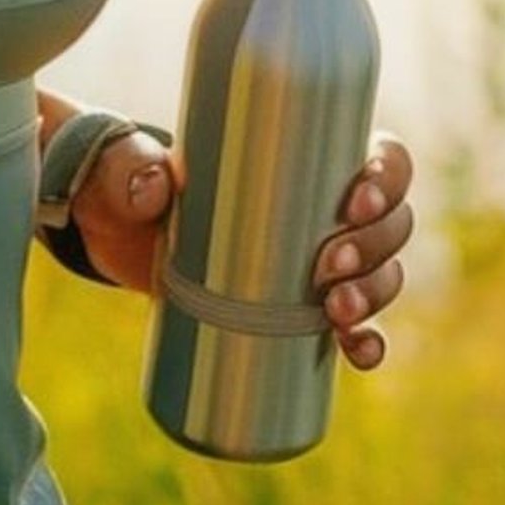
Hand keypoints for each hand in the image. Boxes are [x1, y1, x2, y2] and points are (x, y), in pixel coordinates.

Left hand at [71, 125, 416, 373]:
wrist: (114, 232)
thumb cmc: (128, 178)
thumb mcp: (123, 164)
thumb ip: (128, 166)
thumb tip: (156, 187)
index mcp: (300, 152)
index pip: (378, 155)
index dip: (387, 176)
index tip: (353, 202)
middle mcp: (322, 204)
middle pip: (390, 222)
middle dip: (375, 247)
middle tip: (326, 267)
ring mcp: (316, 259)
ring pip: (382, 273)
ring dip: (376, 293)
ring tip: (333, 311)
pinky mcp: (298, 307)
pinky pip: (357, 327)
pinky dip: (368, 341)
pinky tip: (357, 351)